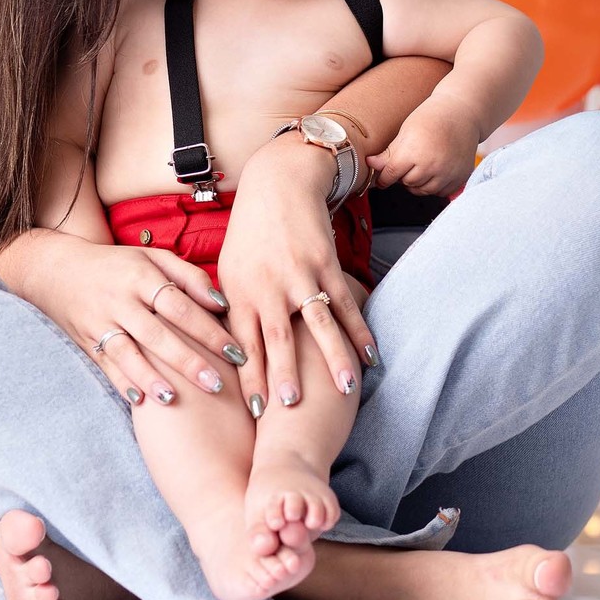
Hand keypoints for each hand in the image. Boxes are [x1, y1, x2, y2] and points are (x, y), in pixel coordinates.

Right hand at [0, 232, 241, 405]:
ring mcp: (101, 322)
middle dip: (188, 361)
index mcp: (141, 275)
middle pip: (157, 334)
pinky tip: (140, 401)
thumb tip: (222, 303)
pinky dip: (122, 382)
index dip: (209, 329)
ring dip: (151, 377)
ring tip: (174, 398)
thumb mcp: (151, 257)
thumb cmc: (117, 264)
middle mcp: (120, 300)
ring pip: (127, 353)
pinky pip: (106, 365)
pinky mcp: (86, 341)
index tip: (236, 352)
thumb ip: (189, 277)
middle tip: (217, 385)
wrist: (57, 269)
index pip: (180, 305)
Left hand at [217, 139, 376, 415]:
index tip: (255, 413)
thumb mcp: (228, 271)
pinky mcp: (325, 264)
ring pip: (317, 324)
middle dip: (284, 374)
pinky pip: (345, 303)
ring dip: (331, 358)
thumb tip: (230, 356)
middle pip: (277, 337)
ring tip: (344, 390)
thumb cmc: (249, 235)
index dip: (250, 378)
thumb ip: (231, 311)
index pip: (243, 344)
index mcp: (239, 293)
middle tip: (289, 410)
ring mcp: (299, 275)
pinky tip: (372, 355)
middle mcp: (268, 286)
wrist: (277, 185)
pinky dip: (359, 329)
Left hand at [369, 98, 479, 194]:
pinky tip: (434, 171)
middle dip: (403, 176)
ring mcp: (448, 173)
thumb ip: (389, 153)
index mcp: (414, 152)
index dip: (384, 178)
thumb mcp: (405, 132)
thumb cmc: (432, 118)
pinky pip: (441, 192)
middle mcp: (432, 166)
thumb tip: (371, 165)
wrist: (461, 113)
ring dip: (418, 182)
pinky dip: (435, 186)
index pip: (392, 174)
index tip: (382, 180)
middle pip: (407, 183)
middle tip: (407, 163)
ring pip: (423, 190)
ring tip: (420, 166)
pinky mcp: (460, 177)